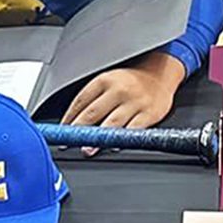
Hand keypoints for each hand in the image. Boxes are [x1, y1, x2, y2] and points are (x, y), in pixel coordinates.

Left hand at [62, 52, 185, 154]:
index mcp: (105, 80)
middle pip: (93, 113)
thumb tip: (71, 123)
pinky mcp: (149, 113)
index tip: (61, 132)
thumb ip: (92, 99)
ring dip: (98, 138)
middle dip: (78, 130)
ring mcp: (135, 102)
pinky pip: (133, 129)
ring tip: (87, 149)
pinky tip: (115, 146)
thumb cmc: (132, 81)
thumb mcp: (109, 81)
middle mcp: (119, 90)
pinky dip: (123, 138)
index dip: (68, 119)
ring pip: (112, 123)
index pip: (80, 101)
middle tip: (68, 143)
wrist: (161, 74)